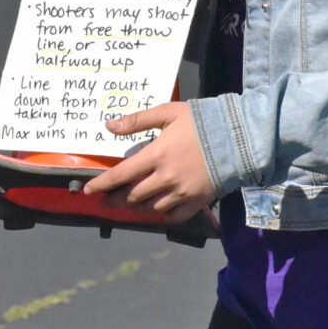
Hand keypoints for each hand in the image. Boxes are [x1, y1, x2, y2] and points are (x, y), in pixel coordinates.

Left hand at [82, 101, 220, 221]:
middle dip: (115, 199)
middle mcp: (165, 178)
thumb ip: (137, 121)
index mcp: (156, 155)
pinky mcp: (197, 201)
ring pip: (150, 207)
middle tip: (106, 200)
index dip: (101, 184)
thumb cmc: (202, 122)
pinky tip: (156, 210)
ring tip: (129, 204)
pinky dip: (162, 215)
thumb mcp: (168, 113)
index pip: (120, 175)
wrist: (239, 137)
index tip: (88, 191)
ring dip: (136, 207)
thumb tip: (109, 126)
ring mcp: (181, 192)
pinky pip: (174, 215)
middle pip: (132, 195)